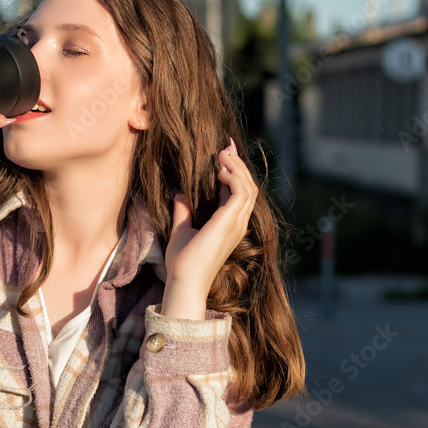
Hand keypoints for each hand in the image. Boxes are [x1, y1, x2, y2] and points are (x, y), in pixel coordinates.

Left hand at [164, 138, 258, 298]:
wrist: (184, 280)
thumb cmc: (183, 262)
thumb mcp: (183, 229)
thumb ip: (184, 211)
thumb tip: (179, 193)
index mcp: (230, 225)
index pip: (239, 194)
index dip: (233, 173)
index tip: (222, 155)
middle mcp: (237, 224)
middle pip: (248, 187)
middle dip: (238, 165)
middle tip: (226, 147)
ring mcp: (236, 223)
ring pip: (248, 187)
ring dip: (236, 167)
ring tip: (222, 153)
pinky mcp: (229, 222)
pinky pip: (239, 192)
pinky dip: (232, 176)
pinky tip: (219, 169)